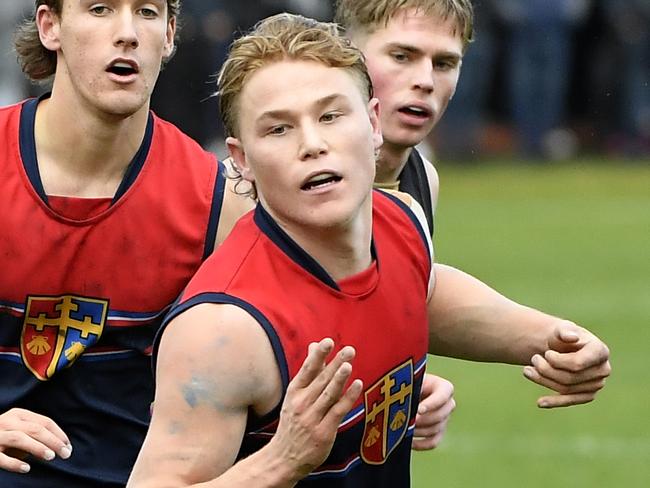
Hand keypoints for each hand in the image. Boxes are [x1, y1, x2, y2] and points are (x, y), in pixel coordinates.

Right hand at [0, 408, 72, 473]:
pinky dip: (14, 462)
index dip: (59, 434)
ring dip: (37, 447)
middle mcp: (7, 421)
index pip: (45, 422)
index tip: (68, 446)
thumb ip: (35, 435)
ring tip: (51, 457)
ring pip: (20, 438)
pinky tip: (27, 468)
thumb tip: (59, 446)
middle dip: (54, 441)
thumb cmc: (3, 437)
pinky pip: (1, 457)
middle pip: (36, 429)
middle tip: (66, 454)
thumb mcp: (19, 430)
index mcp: (19, 415)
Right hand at [268, 338, 362, 480]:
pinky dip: (348, 398)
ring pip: (328, 395)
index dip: (317, 356)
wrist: (284, 457)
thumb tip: (314, 345)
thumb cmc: (293, 422)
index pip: (307, 370)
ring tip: (348, 365)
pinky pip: (337, 411)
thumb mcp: (295, 395)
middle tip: (349, 350)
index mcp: (294, 392)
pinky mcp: (324, 432)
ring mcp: (312, 418)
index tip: (327, 341)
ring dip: (339, 379)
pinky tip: (357, 385)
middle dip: (335, 364)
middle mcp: (302, 404)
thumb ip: (309, 371)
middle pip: (321, 380)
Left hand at [412, 374, 454, 449]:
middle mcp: (448, 404)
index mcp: (444, 388)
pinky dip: (421, 444)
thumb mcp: (411, 382)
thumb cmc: (408, 383)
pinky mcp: (438, 432)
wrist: (406, 391)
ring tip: (404, 429)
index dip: (431, 404)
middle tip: (407, 422)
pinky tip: (409, 442)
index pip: (442, 396)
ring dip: (419, 431)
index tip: (419, 410)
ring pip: (435, 429)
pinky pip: (433, 442)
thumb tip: (405, 400)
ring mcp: (445, 419)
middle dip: (422, 420)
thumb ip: (411, 389)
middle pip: (440, 416)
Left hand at [523, 321, 610, 407]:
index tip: (547, 354)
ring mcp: (597, 384)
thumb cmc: (562, 336)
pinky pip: (571, 400)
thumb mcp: (561, 328)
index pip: (577, 364)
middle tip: (533, 359)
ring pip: (566, 389)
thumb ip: (564, 330)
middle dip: (546, 370)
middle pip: (570, 378)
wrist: (561, 346)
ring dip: (544, 380)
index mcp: (600, 351)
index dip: (558, 361)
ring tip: (527, 370)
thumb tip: (572, 337)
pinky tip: (540, 403)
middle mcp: (603, 369)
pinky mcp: (587, 394)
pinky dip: (555, 402)